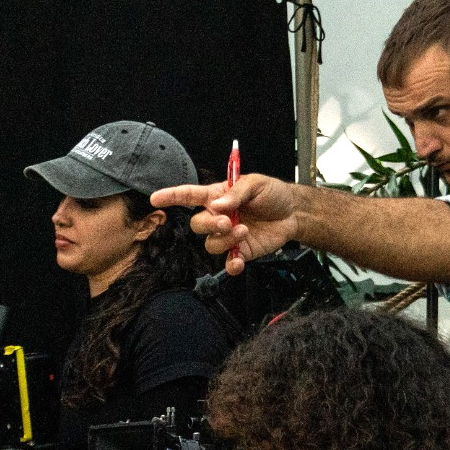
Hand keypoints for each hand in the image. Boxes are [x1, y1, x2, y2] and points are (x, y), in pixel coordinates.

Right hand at [151, 174, 299, 274]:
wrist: (293, 213)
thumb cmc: (272, 194)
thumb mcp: (256, 184)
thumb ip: (236, 193)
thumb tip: (218, 205)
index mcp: (217, 196)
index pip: (189, 196)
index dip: (171, 196)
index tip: (156, 198)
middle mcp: (218, 217)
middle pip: (198, 225)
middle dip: (210, 225)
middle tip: (228, 221)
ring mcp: (228, 236)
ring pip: (211, 244)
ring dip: (224, 240)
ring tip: (244, 230)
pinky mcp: (241, 251)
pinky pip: (228, 262)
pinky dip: (232, 265)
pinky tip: (239, 262)